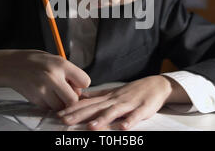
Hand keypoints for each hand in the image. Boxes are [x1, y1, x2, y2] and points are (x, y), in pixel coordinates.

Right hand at [0, 49, 90, 110]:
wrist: (11, 65)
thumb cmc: (35, 61)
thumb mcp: (55, 59)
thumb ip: (69, 73)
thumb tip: (80, 90)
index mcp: (61, 64)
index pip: (85, 81)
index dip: (81, 85)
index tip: (76, 84)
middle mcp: (53, 77)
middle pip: (73, 99)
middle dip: (71, 99)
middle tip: (66, 93)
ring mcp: (43, 89)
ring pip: (60, 106)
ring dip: (59, 103)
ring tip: (53, 92)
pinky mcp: (35, 98)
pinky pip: (48, 108)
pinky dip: (48, 104)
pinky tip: (43, 94)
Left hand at [56, 75, 188, 129]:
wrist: (156, 85)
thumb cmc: (133, 91)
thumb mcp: (113, 92)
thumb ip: (97, 96)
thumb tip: (81, 96)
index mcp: (108, 97)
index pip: (87, 103)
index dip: (73, 109)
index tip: (58, 114)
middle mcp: (115, 100)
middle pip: (95, 108)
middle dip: (79, 115)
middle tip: (64, 121)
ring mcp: (129, 104)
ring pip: (113, 112)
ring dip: (102, 120)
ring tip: (90, 127)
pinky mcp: (142, 109)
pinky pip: (135, 116)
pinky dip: (129, 121)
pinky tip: (123, 128)